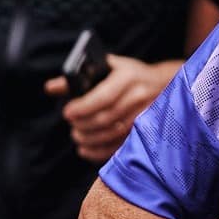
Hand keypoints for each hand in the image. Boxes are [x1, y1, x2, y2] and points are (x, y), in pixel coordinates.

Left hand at [45, 54, 177, 162]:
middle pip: (106, 118)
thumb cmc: (130, 74)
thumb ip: (80, 76)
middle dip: (83, 125)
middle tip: (72, 125)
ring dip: (89, 138)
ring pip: (112, 134)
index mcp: (128, 77)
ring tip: (77, 135)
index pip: (103, 96)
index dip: (83, 107)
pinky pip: (120, 146)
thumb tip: (51, 87)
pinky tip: (86, 149)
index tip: (67, 113)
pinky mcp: (146, 132)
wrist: (167, 84)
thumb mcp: (109, 67)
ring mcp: (145, 117)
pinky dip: (99, 151)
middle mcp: (140, 97)